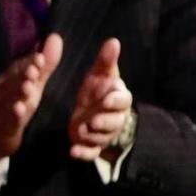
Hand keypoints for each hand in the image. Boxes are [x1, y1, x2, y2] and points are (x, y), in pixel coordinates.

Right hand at [0, 33, 63, 162]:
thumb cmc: (17, 100)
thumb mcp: (34, 83)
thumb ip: (46, 64)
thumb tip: (55, 37)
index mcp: (12, 77)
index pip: (20, 67)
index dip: (29, 62)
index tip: (40, 58)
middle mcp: (6, 90)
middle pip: (14, 81)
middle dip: (24, 75)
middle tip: (34, 70)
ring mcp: (4, 107)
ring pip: (11, 99)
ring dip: (19, 92)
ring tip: (28, 87)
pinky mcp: (6, 124)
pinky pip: (10, 119)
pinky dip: (14, 115)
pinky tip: (19, 110)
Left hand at [67, 37, 132, 161]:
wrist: (94, 114)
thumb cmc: (98, 91)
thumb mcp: (99, 75)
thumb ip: (106, 61)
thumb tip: (113, 41)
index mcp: (118, 99)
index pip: (123, 100)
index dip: (115, 101)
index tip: (106, 100)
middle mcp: (115, 119)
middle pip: (114, 122)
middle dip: (103, 122)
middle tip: (92, 120)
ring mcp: (104, 134)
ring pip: (101, 137)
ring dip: (91, 136)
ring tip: (80, 130)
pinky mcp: (93, 146)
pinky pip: (91, 153)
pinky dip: (83, 154)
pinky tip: (72, 152)